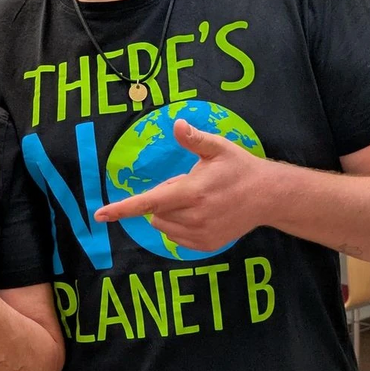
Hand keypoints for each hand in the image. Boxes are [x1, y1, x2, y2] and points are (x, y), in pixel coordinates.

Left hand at [93, 119, 265, 251]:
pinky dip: (179, 226)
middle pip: (155, 212)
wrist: (269, 197)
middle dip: (162, 198)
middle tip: (189, 185)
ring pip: (163, 225)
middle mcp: (195, 217)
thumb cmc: (240, 168)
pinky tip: (202, 213)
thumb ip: (194, 139)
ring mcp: (201, 235)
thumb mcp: (219, 148)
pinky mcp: (206, 246)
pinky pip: (176, 237)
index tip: (100, 214)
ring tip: (197, 199)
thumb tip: (176, 124)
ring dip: (169, 213)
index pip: (150, 202)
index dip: (123, 208)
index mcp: (193, 192)